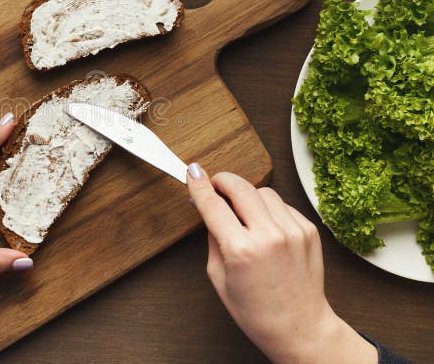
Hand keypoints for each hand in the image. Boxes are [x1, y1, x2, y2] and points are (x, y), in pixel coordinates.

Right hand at [186, 164, 376, 363]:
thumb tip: (209, 210)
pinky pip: (282, 205)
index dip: (199, 185)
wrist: (300, 328)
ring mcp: (293, 231)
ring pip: (263, 191)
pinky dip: (269, 209)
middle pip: (240, 187)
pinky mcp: (308, 231)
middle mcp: (269, 236)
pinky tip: (264, 226)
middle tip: (214, 184)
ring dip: (247, 195)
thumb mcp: (218, 278)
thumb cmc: (257, 312)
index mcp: (242, 250)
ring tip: (242, 212)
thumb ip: (213, 239)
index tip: (193, 172)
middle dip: (223, 180)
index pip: (213, 204)